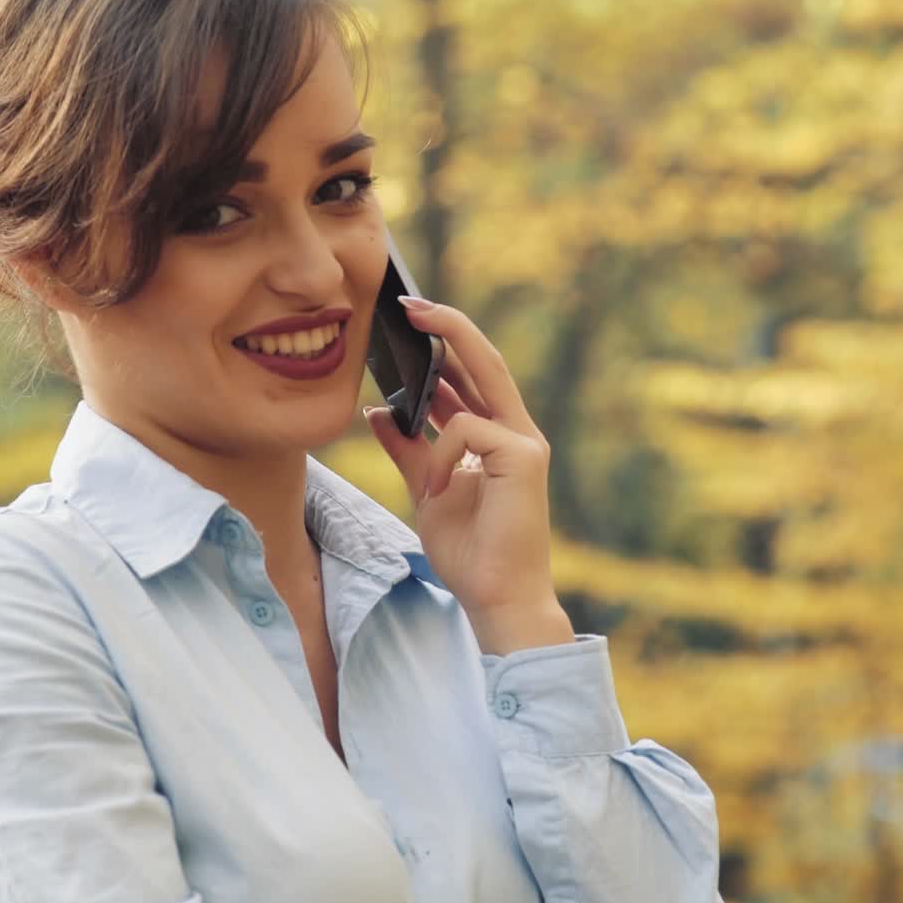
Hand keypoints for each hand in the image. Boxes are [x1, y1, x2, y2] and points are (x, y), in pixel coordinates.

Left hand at [362, 297, 572, 654]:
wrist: (496, 597)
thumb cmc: (469, 550)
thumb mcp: (426, 488)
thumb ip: (407, 447)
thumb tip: (377, 410)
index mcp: (498, 435)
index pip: (472, 373)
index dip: (445, 340)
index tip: (409, 318)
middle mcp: (517, 431)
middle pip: (484, 359)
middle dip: (447, 326)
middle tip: (407, 305)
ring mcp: (525, 441)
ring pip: (476, 384)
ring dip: (431, 401)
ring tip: (415, 446)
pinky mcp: (525, 456)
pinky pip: (466, 428)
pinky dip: (441, 455)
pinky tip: (438, 490)